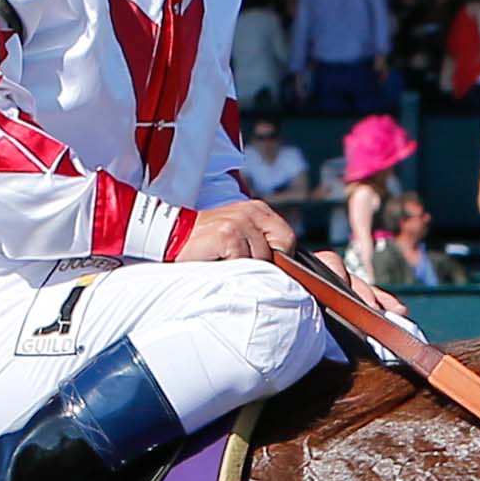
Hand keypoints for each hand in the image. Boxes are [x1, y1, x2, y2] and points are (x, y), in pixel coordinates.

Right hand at [176, 200, 295, 263]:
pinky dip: (231, 269)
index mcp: (258, 211)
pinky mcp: (227, 233)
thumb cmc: (209, 246)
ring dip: (244, 269)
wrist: (169, 238)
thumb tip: (310, 265)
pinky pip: (243, 262)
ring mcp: (239, 220)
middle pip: (280, 249)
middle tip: (237, 265)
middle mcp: (251, 211)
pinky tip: (215, 262)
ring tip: (223, 263)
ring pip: (261, 259)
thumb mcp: (242, 240)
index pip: (288, 239)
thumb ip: (268, 247)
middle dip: (264, 265)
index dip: (280, 259)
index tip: (260, 267)